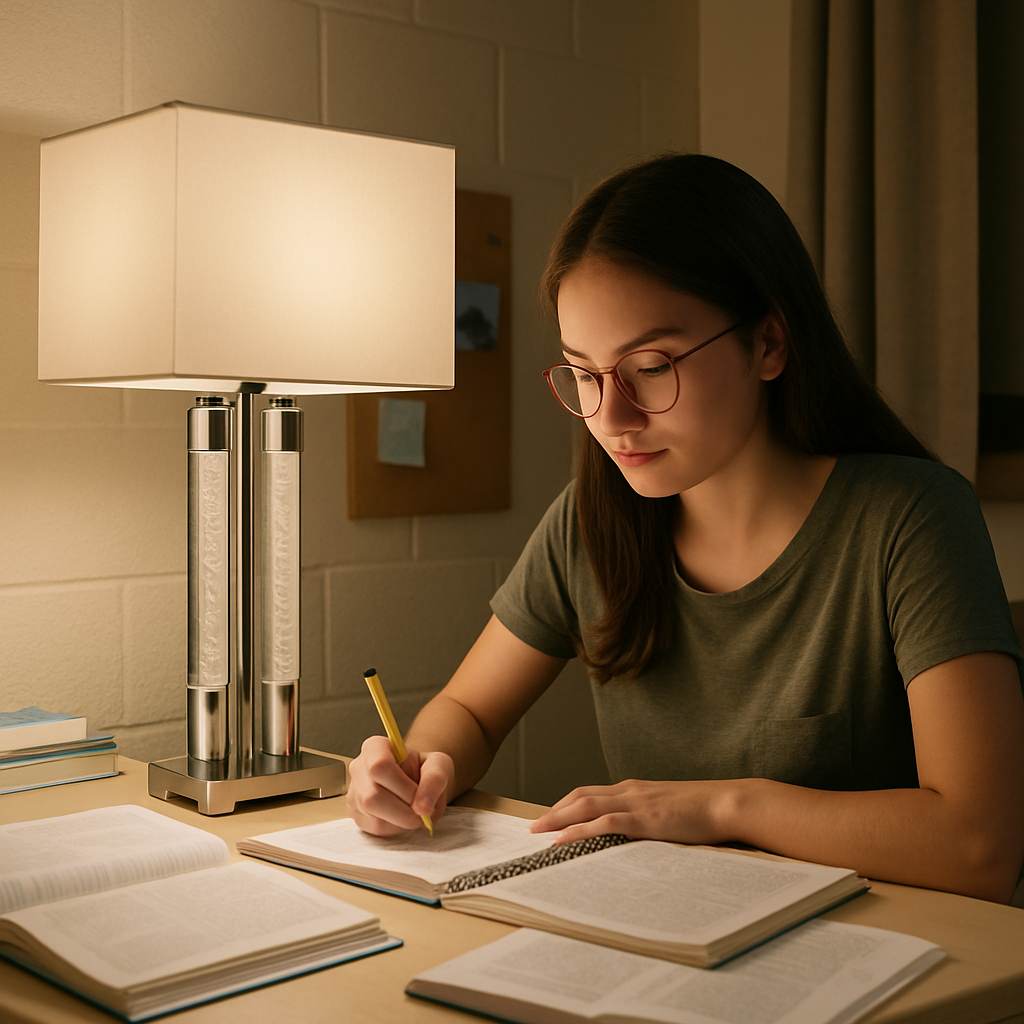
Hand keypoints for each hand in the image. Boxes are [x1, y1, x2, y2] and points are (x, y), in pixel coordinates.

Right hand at [347, 735, 454, 835]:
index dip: (403, 787)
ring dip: (402, 821)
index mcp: (375, 747)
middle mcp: (359, 768)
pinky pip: (374, 828)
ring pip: (373, 816)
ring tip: (415, 811)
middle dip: (404, 811)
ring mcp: (354, 793)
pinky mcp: (357, 814)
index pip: (380, 766)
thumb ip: (435, 779)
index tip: (421, 798)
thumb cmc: (424, 769)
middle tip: (423, 812)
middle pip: (373, 797)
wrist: (417, 779)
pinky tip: (404, 817)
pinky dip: (396, 828)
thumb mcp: (438, 764)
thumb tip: (423, 807)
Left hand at [528, 779, 733, 845]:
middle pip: (581, 796)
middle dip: (554, 810)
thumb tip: (635, 832)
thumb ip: (650, 816)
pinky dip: (580, 830)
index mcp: (635, 789)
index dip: (567, 803)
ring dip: (558, 818)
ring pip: (586, 806)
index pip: (591, 793)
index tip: (550, 816)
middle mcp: (630, 791)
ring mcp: (636, 803)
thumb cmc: (704, 810)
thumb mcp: (669, 810)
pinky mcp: (645, 820)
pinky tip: (564, 839)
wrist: (728, 802)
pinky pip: (604, 823)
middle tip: (534, 826)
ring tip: (538, 831)